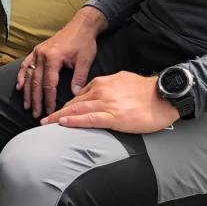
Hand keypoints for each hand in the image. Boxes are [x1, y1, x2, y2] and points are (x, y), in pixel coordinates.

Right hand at [17, 8, 103, 117]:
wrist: (81, 25)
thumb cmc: (84, 42)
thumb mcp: (85, 60)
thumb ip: (79, 78)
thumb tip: (75, 95)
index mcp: (53, 57)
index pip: (49, 84)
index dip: (49, 100)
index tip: (50, 111)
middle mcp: (42, 55)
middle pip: (36, 82)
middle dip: (36, 100)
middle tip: (36, 114)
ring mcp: (37, 52)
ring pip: (29, 75)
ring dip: (27, 92)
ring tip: (27, 105)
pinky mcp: (37, 51)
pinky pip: (26, 64)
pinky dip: (22, 76)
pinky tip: (20, 86)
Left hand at [42, 71, 179, 133]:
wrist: (164, 95)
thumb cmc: (146, 91)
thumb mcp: (122, 81)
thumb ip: (108, 87)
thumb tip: (98, 93)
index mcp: (102, 83)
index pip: (79, 96)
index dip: (66, 105)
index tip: (56, 112)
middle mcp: (101, 91)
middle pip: (73, 103)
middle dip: (56, 112)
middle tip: (42, 120)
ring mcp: (106, 104)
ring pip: (77, 110)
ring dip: (59, 118)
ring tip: (45, 124)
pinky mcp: (114, 117)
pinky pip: (89, 119)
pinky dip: (74, 121)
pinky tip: (63, 124)